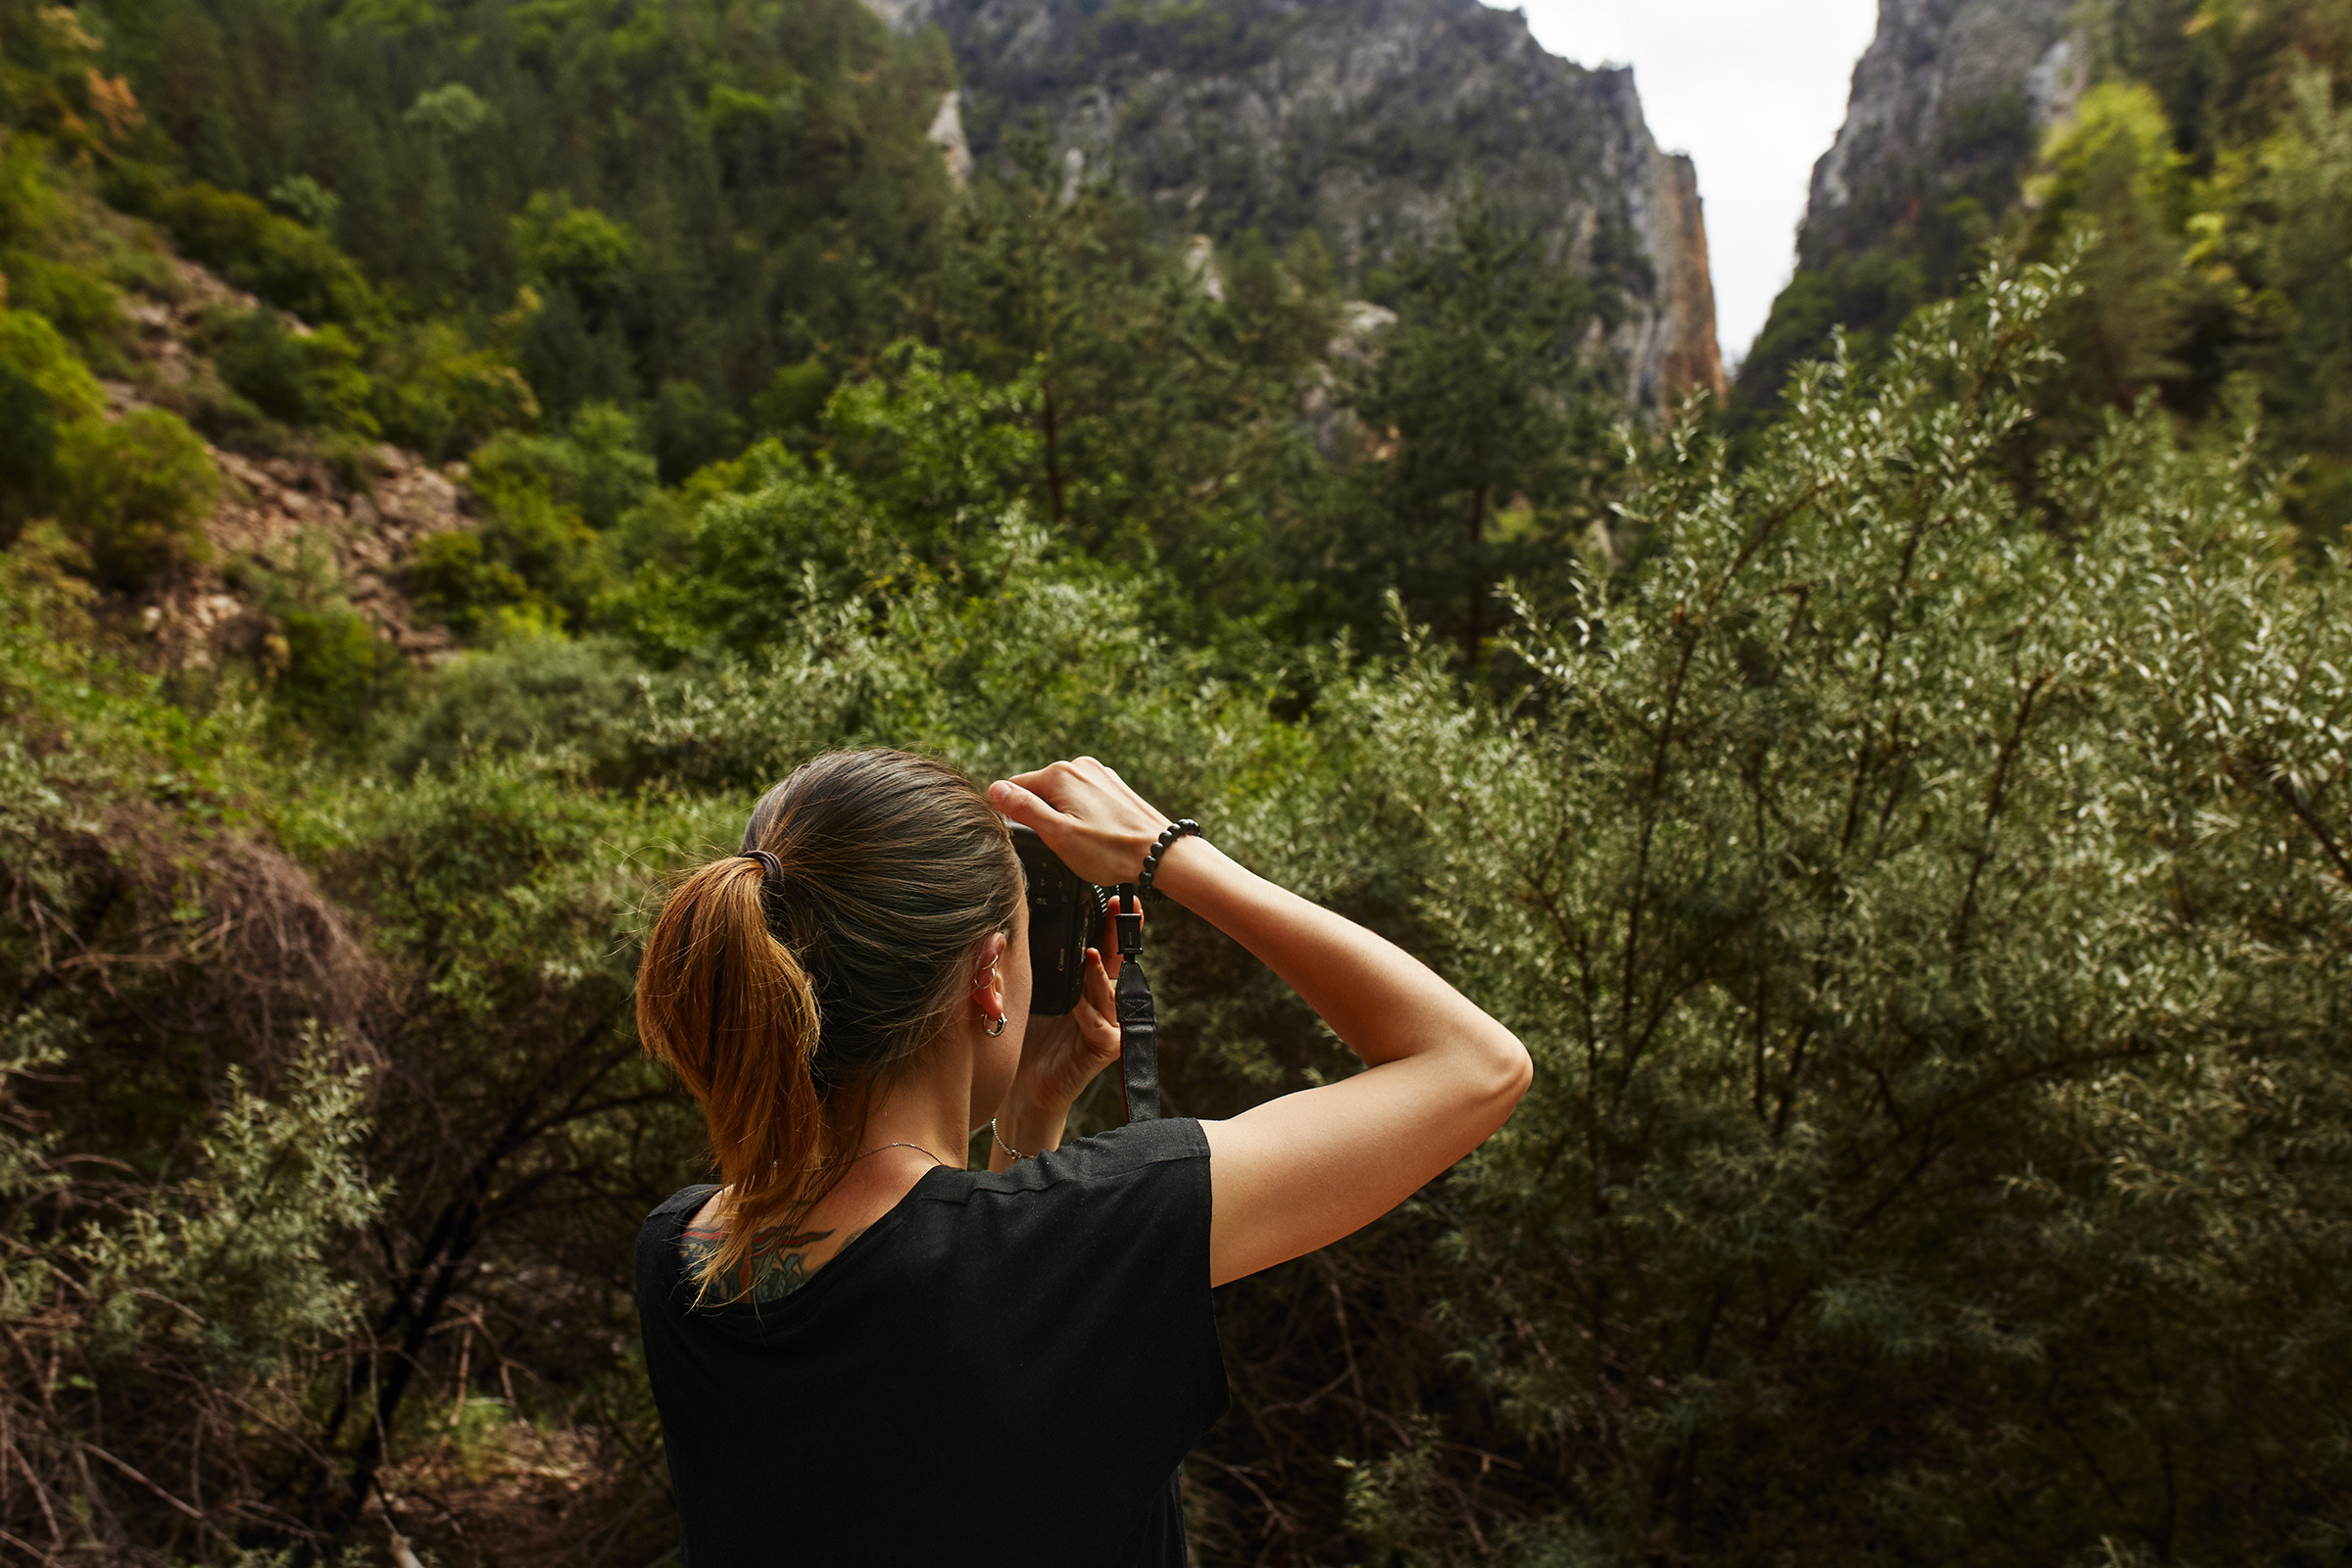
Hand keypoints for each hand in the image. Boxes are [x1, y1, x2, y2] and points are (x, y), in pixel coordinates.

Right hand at [988, 757, 1168, 887]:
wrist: (1160, 853)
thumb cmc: (1110, 850)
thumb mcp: (1057, 834)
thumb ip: (1024, 809)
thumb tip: (995, 789)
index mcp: (1059, 773)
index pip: (1015, 788)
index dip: (1017, 816)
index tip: (1036, 837)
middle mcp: (1079, 765)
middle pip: (1041, 791)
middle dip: (1044, 817)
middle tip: (1065, 844)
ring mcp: (1099, 774)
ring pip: (1063, 797)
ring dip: (1065, 818)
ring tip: (1086, 841)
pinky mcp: (1113, 786)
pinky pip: (1084, 799)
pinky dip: (1084, 816)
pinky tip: (1099, 835)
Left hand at [1006, 906, 1125, 1125]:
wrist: (1021, 1087)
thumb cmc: (1025, 1039)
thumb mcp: (1030, 993)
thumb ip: (1038, 966)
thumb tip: (1022, 925)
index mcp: (1089, 987)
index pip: (1106, 949)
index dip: (1113, 924)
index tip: (1117, 898)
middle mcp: (1104, 1004)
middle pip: (1118, 963)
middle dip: (1119, 934)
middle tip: (1122, 906)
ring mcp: (1109, 1027)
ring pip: (1111, 994)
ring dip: (1101, 974)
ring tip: (1092, 953)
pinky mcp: (1104, 1049)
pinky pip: (1101, 1027)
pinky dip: (1088, 1014)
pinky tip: (1077, 1004)